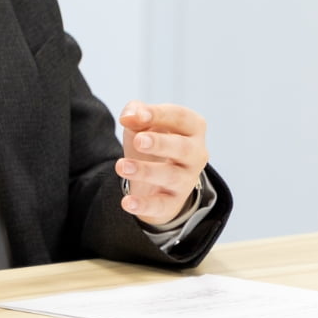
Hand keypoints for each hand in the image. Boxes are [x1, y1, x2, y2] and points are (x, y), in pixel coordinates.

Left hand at [116, 101, 208, 227]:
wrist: (156, 178)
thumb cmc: (153, 142)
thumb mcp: (143, 123)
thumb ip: (136, 113)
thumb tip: (129, 117)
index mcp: (192, 127)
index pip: (180, 117)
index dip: (159, 115)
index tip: (138, 116)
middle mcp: (196, 154)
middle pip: (182, 148)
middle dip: (160, 144)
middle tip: (138, 141)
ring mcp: (187, 179)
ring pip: (171, 176)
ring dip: (146, 171)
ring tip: (121, 166)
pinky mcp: (174, 202)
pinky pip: (162, 205)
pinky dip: (144, 204)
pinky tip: (127, 202)